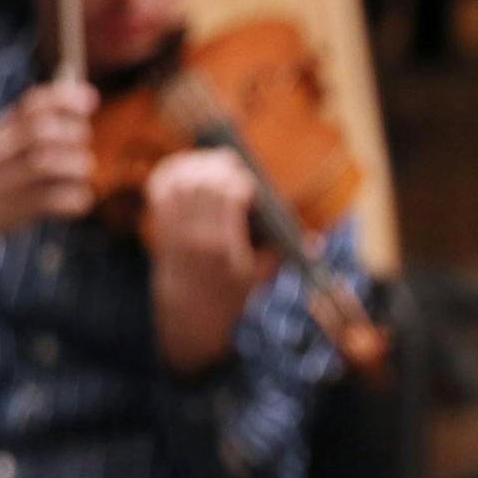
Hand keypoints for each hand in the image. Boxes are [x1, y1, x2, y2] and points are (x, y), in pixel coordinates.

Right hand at [0, 82, 98, 242]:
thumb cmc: (3, 166)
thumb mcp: (11, 135)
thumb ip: (45, 114)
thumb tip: (90, 96)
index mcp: (4, 128)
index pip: (32, 103)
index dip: (65, 99)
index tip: (92, 101)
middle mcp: (5, 151)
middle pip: (42, 131)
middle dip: (74, 133)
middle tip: (79, 143)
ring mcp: (12, 181)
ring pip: (50, 164)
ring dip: (79, 164)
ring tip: (80, 170)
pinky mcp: (25, 208)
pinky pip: (61, 200)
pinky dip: (78, 197)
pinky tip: (76, 195)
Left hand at [145, 148, 276, 373]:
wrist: (190, 313)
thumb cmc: (233, 291)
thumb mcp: (265, 276)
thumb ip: (289, 254)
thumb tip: (318, 240)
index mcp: (223, 246)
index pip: (227, 196)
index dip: (239, 181)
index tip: (250, 185)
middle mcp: (194, 237)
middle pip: (203, 184)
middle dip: (219, 168)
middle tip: (233, 166)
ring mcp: (173, 232)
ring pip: (180, 182)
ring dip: (197, 166)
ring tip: (213, 164)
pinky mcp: (160, 228)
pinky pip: (159, 189)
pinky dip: (172, 172)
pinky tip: (188, 167)